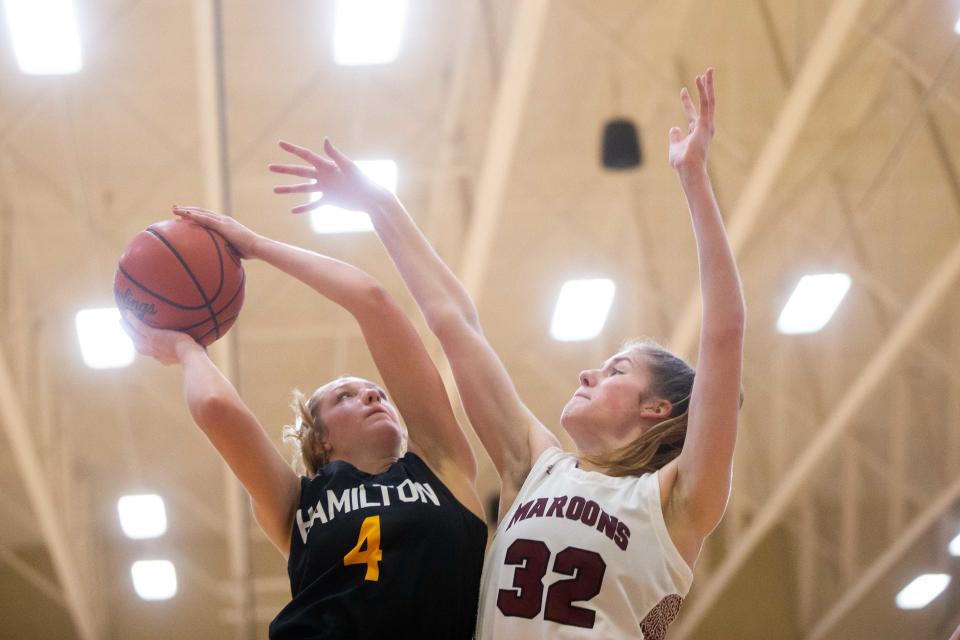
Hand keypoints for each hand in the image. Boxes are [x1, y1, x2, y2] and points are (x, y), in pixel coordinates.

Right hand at [120, 311, 200, 365]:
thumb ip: (196, 347)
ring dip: (128, 327)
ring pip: (135, 335)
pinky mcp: (153, 336)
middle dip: (132, 337)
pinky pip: (139, 326)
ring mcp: (152, 344)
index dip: (148, 346)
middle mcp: (155, 352)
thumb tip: (206, 345)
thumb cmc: (197, 356)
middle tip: (127, 329)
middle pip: (138, 344)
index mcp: (163, 357)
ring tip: (122, 320)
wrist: (191, 355)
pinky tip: (128, 311)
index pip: (153, 351)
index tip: (146, 342)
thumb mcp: (195, 351)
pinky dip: (133, 320)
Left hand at [171, 206, 260, 258]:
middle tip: (175, 208)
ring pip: (201, 212)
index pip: (207, 218)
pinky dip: (194, 216)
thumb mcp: (233, 251)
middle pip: (201, 212)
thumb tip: (218, 262)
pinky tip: (184, 214)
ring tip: (175, 209)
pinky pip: (205, 219)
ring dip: (187, 210)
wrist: (257, 247)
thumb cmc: (248, 251)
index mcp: (224, 225)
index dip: (195, 215)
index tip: (184, 216)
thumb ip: (224, 252)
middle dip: (187, 209)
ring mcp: (222, 221)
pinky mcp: (223, 224)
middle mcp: (222, 220)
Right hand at [268, 138, 388, 213]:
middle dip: (285, 169)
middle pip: (300, 171)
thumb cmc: (363, 180)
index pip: (306, 155)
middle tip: (270, 166)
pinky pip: (313, 205)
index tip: (279, 143)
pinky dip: (304, 208)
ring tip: (274, 189)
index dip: (292, 149)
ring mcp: (326, 189)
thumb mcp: (348, 166)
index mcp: (327, 166)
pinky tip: (293, 210)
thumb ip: (335, 154)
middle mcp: (324, 176)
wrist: (371, 198)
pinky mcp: (330, 201)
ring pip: (303, 188)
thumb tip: (325, 139)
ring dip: (289, 189)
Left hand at [669, 68, 714, 171]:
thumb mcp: (675, 147)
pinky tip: (703, 80)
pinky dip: (705, 91)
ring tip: (708, 71)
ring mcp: (707, 125)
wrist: (688, 169)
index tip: (683, 90)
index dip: (687, 101)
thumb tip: (674, 128)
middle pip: (706, 104)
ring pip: (709, 100)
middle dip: (704, 89)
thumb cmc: (682, 162)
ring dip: (708, 85)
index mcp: (697, 132)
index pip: (692, 113)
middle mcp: (704, 127)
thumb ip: (675, 137)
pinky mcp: (706, 123)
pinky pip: (706, 103)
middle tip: (703, 74)